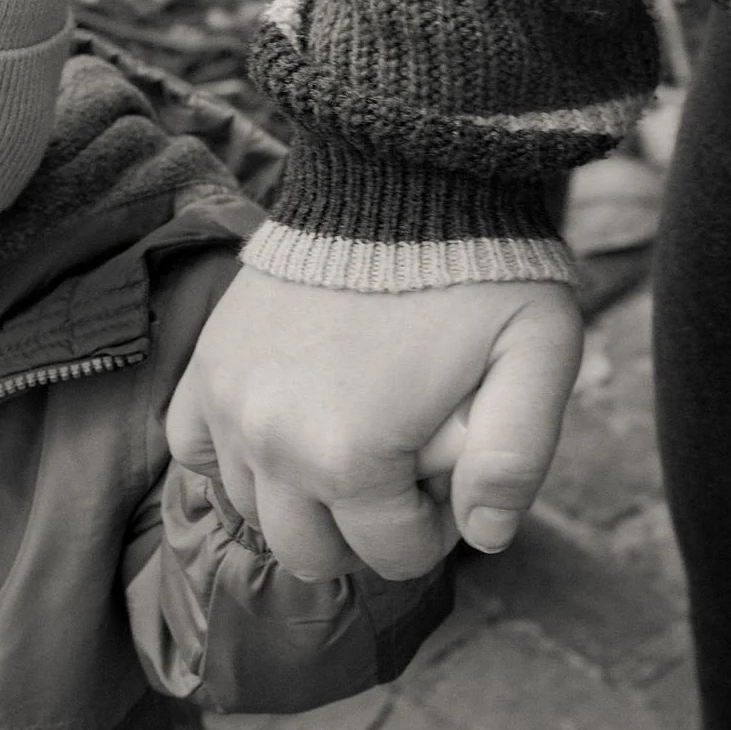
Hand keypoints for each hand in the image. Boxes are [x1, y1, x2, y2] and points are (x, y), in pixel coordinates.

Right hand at [168, 263, 582, 581]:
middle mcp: (272, 444)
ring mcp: (228, 405)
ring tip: (355, 438)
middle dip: (366, 529)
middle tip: (406, 466)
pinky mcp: (207, 366)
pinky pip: (195, 449)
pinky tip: (282, 429)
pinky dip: (234, 456)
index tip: (455, 468)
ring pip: (253, 512)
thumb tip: (488, 537)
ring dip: (304, 498)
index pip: (394, 555)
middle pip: (311, 553)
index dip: (439, 525)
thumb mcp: (535, 359)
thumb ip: (516, 460)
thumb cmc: (478, 269)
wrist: (399, 174)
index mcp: (351, 460)